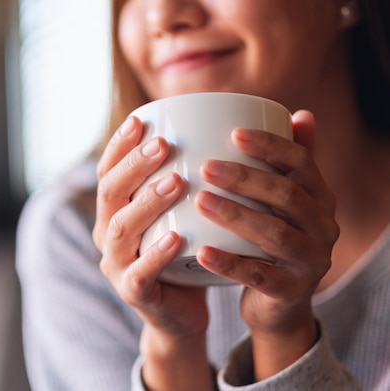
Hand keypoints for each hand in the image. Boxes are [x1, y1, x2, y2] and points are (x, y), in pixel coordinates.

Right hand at [93, 116, 211, 389]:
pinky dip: (157, 255)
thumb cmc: (185, 253)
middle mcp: (107, 234)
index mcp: (114, 211)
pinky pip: (140, 274)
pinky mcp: (133, 293)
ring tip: (174, 182)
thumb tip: (219, 128)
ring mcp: (116, 265)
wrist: (181, 312)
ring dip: (146, 203)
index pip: (108, 171)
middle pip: (110, 193)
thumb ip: (185, 180)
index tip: (140, 119)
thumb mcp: (179, 213)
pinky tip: (178, 238)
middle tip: (163, 144)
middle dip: (134, 166)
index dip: (120, 146)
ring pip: (122, 229)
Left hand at [195, 110, 338, 378]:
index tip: (234, 133)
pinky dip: (229, 263)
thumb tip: (298, 113)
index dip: (271, 145)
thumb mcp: (283, 202)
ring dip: (235, 215)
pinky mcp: (291, 291)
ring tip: (199, 202)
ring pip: (274, 233)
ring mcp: (310, 260)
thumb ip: (286, 164)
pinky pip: (259, 276)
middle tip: (205, 167)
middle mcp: (323, 225)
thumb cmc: (272, 238)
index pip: (301, 162)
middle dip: (245, 178)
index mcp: (319, 196)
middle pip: (286, 194)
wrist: (280, 302)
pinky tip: (202, 252)